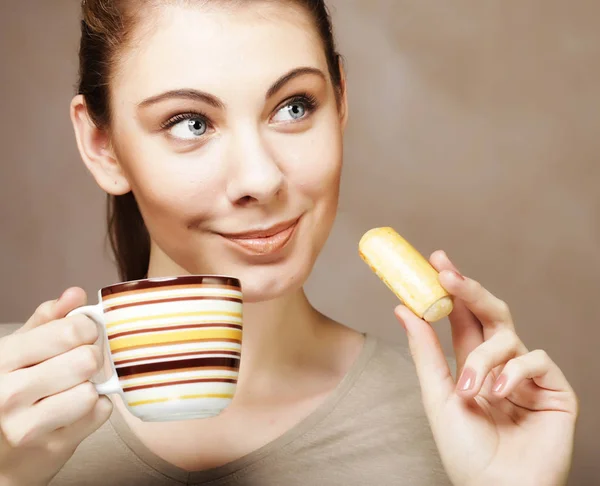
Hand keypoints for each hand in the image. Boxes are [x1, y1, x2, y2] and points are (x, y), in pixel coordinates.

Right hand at [0, 288, 112, 485]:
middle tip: (81, 363)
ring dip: (91, 386)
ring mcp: (28, 426)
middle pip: (85, 360)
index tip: (83, 334)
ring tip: (76, 386)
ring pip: (90, 391)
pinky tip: (80, 407)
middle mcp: (9, 393)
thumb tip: (75, 293)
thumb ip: (47, 320)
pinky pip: (100, 413)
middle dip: (91, 357)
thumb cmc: (13, 389)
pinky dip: (98, 407)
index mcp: (3, 359)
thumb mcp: (19, 349)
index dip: (87, 328)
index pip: (70, 331)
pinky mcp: (52, 448)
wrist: (0, 452)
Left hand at [394, 251, 578, 485]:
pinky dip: (515, 372)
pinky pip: (537, 360)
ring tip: (471, 390)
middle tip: (447, 272)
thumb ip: (425, 350)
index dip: (452, 288)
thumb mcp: (437, 395)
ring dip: (484, 358)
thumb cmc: (464, 450)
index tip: (436, 260)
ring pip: (507, 337)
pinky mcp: (555, 390)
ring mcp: (528, 376)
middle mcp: (501, 364)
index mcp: (473, 364)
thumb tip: (401, 309)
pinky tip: (500, 393)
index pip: (463, 317)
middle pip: (490, 313)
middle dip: (469, 290)